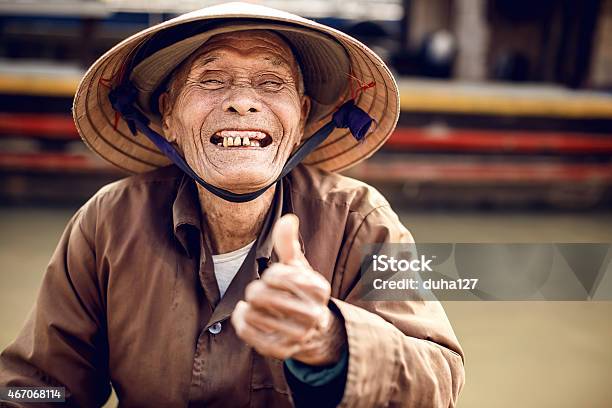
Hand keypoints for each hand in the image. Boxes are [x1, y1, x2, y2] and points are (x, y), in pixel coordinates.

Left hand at [231, 214, 345, 365]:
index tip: (274, 277)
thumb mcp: (299, 267)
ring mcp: (298, 335)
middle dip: (255, 289)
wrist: (316, 331)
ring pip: (253, 314)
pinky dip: (240, 321)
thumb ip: (289, 243)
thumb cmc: (302, 291)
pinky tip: (245, 314)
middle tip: (258, 291)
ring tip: (255, 305)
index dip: (270, 274)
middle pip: (262, 295)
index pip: (276, 274)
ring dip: (248, 306)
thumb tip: (288, 218)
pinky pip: (248, 333)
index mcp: (319, 289)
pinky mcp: (282, 351)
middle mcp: (313, 314)